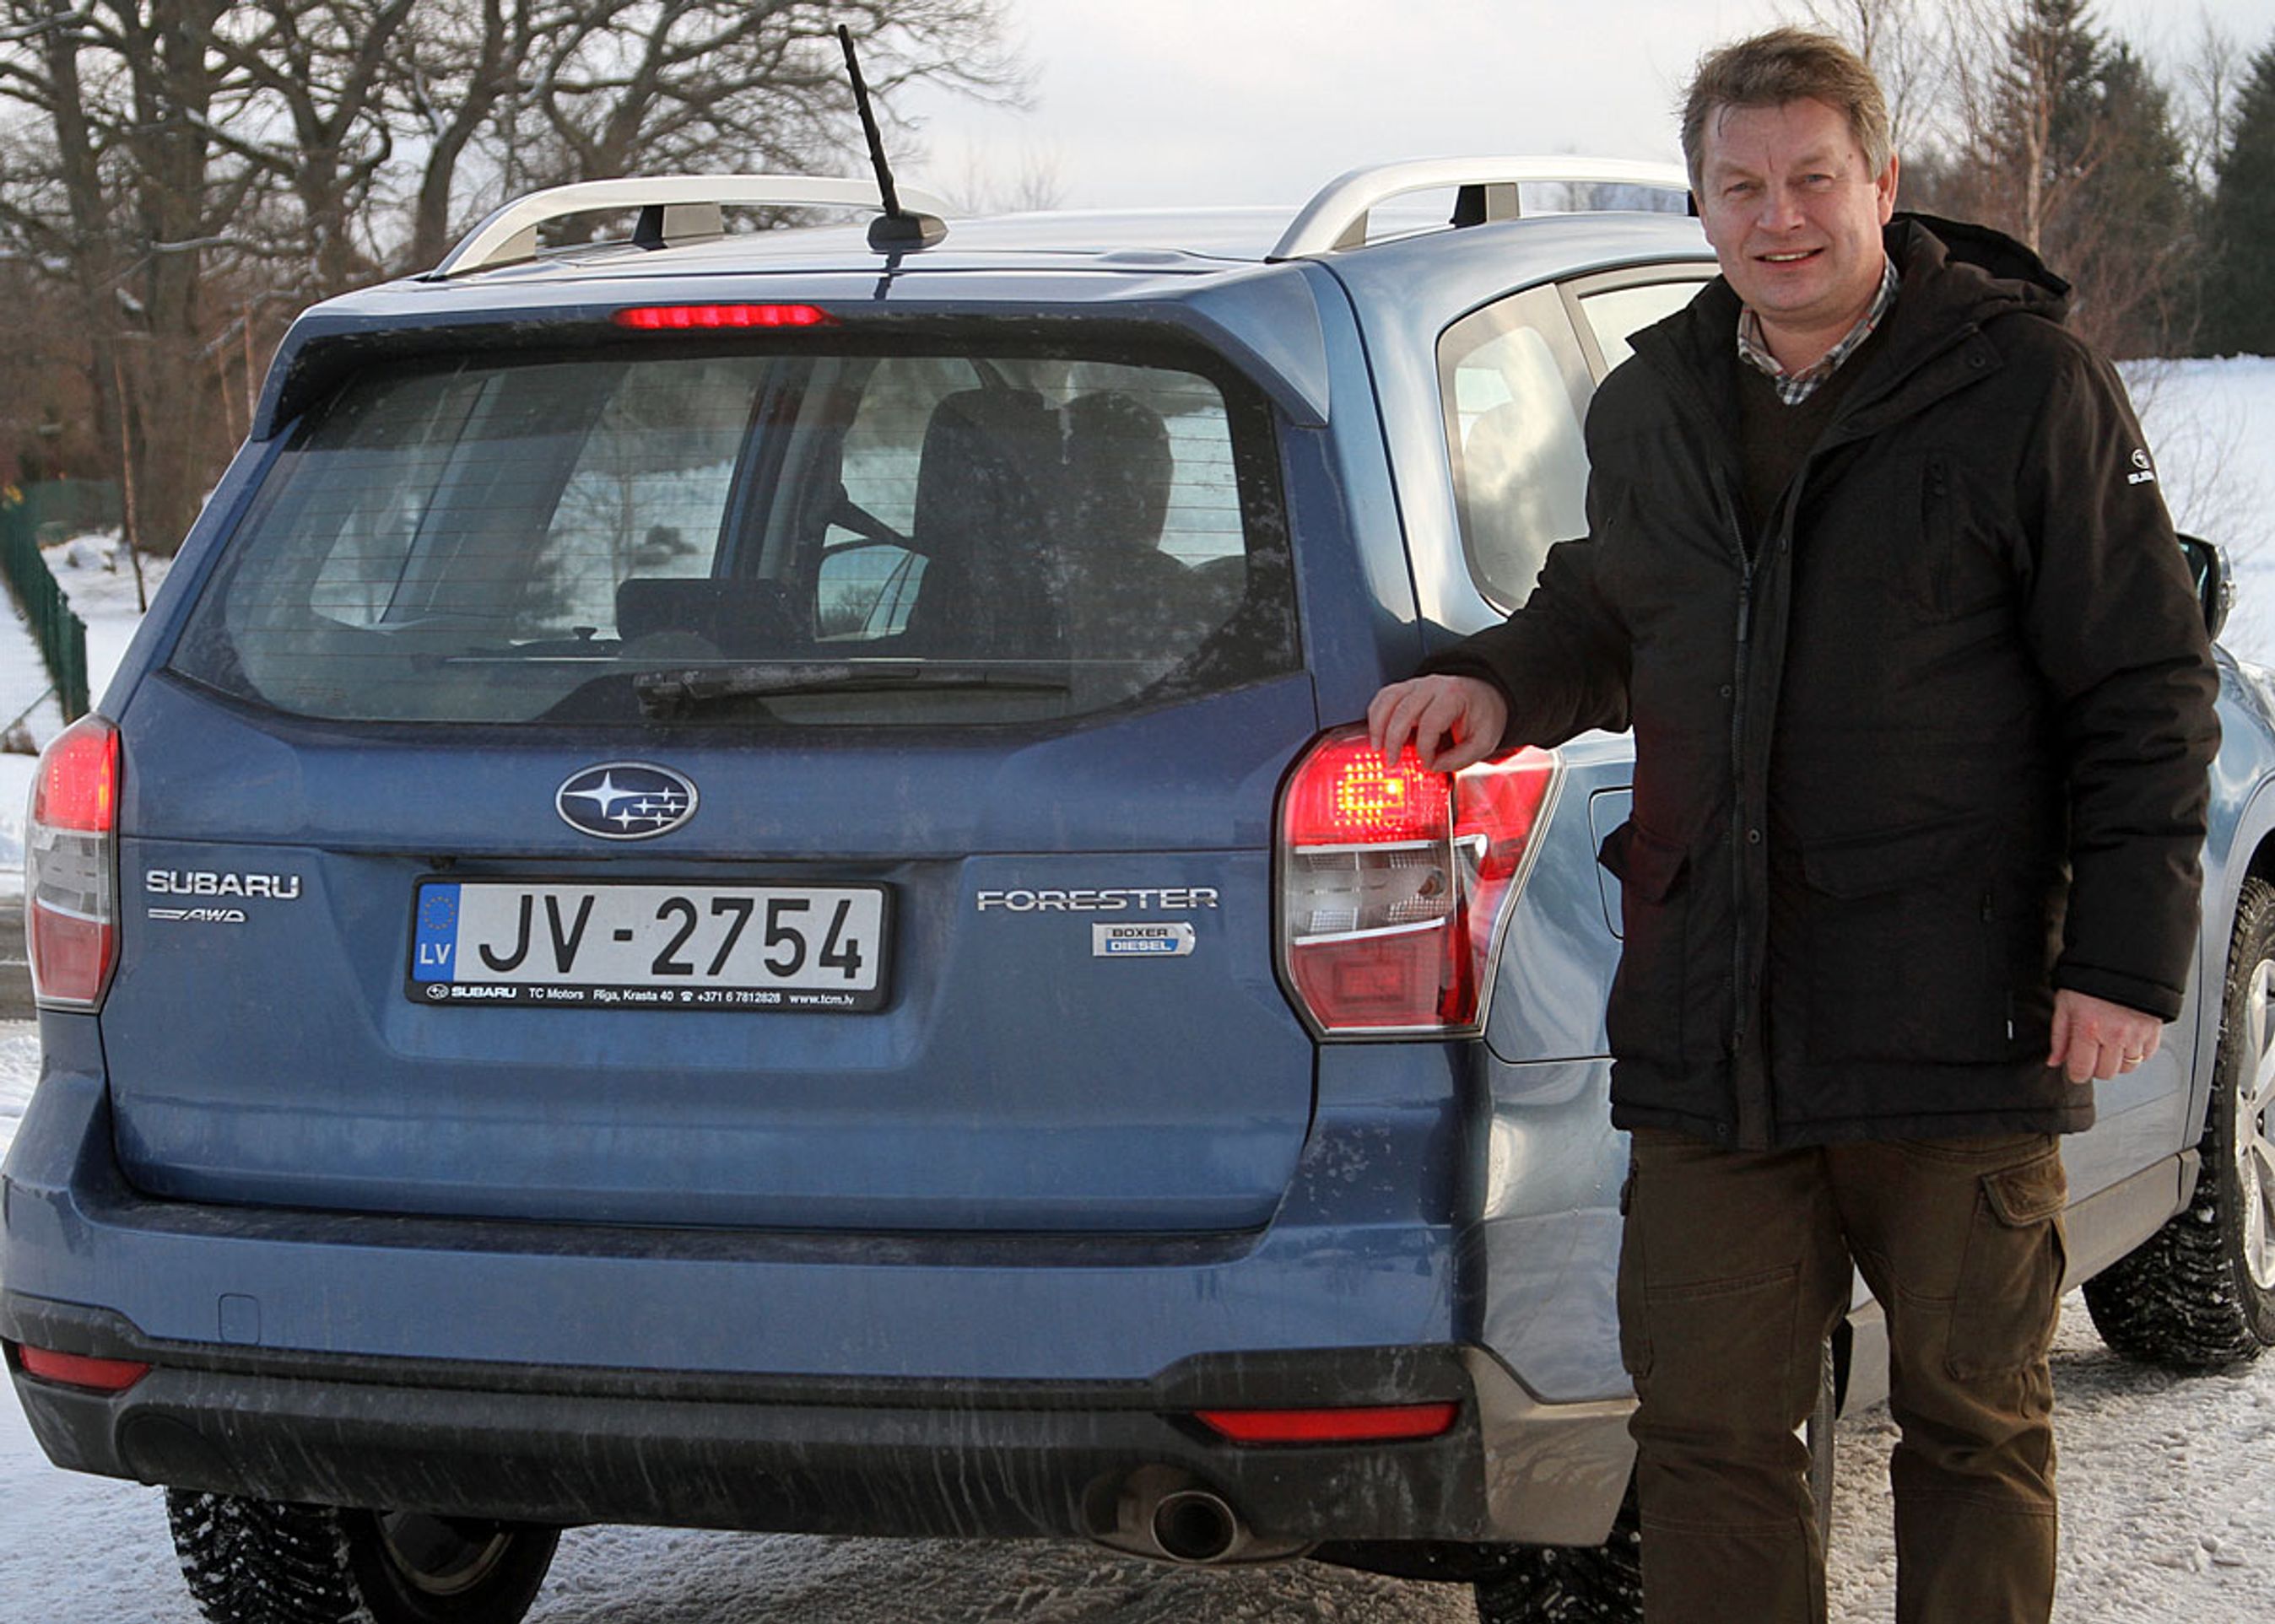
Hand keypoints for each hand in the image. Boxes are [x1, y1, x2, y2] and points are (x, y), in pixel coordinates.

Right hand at [1366, 675, 1509, 772]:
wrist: (1485, 692)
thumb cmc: (1484, 714)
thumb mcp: (1484, 741)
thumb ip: (1460, 758)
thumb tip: (1433, 767)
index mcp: (1453, 696)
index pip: (1430, 723)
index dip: (1424, 748)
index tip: (1427, 763)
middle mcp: (1433, 686)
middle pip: (1403, 711)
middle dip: (1393, 740)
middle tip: (1391, 761)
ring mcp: (1418, 684)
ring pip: (1387, 700)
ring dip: (1378, 725)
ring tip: (1377, 747)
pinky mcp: (1408, 687)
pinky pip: (1385, 696)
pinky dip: (1376, 714)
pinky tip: (1377, 731)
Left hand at [2047, 989, 2162, 1083]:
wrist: (2123, 961)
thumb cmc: (2091, 979)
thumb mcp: (2065, 1004)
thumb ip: (2060, 1037)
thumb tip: (2054, 1060)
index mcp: (2088, 1028)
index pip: (2082, 1070)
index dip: (2076, 1073)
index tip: (2076, 1069)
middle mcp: (2114, 1034)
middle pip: (2106, 1073)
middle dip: (2096, 1068)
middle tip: (2092, 1054)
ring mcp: (2136, 1034)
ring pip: (2128, 1067)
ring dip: (2116, 1061)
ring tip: (2109, 1044)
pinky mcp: (2154, 1030)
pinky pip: (2147, 1056)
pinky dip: (2137, 1053)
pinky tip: (2126, 1040)